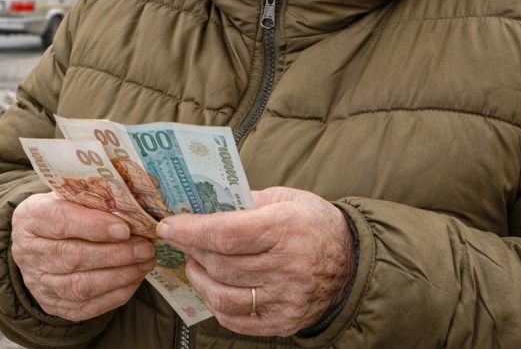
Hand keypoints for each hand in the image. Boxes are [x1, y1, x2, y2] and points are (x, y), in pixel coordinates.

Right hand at [12, 192, 157, 321]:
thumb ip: (93, 198)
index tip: (124, 228)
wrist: (43, 242)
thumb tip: (131, 204)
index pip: (60, 221)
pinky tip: (134, 279)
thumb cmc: (64, 212)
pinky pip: (87, 307)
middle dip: (114, 254)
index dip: (93, 226)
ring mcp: (38, 283)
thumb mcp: (69, 196)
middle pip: (72, 257)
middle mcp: (28, 253)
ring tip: (145, 263)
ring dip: (119, 276)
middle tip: (145, 247)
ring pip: (80, 286)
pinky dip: (115, 295)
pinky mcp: (53, 305)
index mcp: (30, 218)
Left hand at [155, 187, 354, 335]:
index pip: (226, 233)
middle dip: (191, 250)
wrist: (352, 263)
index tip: (168, 225)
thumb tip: (199, 205)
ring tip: (195, 263)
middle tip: (180, 239)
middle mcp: (288, 267)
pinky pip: (236, 319)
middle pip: (220, 265)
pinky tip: (213, 286)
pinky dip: (216, 303)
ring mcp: (286, 299)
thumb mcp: (285, 198)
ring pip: (222, 296)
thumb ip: (244, 201)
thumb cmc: (313, 223)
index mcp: (287, 228)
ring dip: (198, 278)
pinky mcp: (284, 322)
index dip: (190, 230)